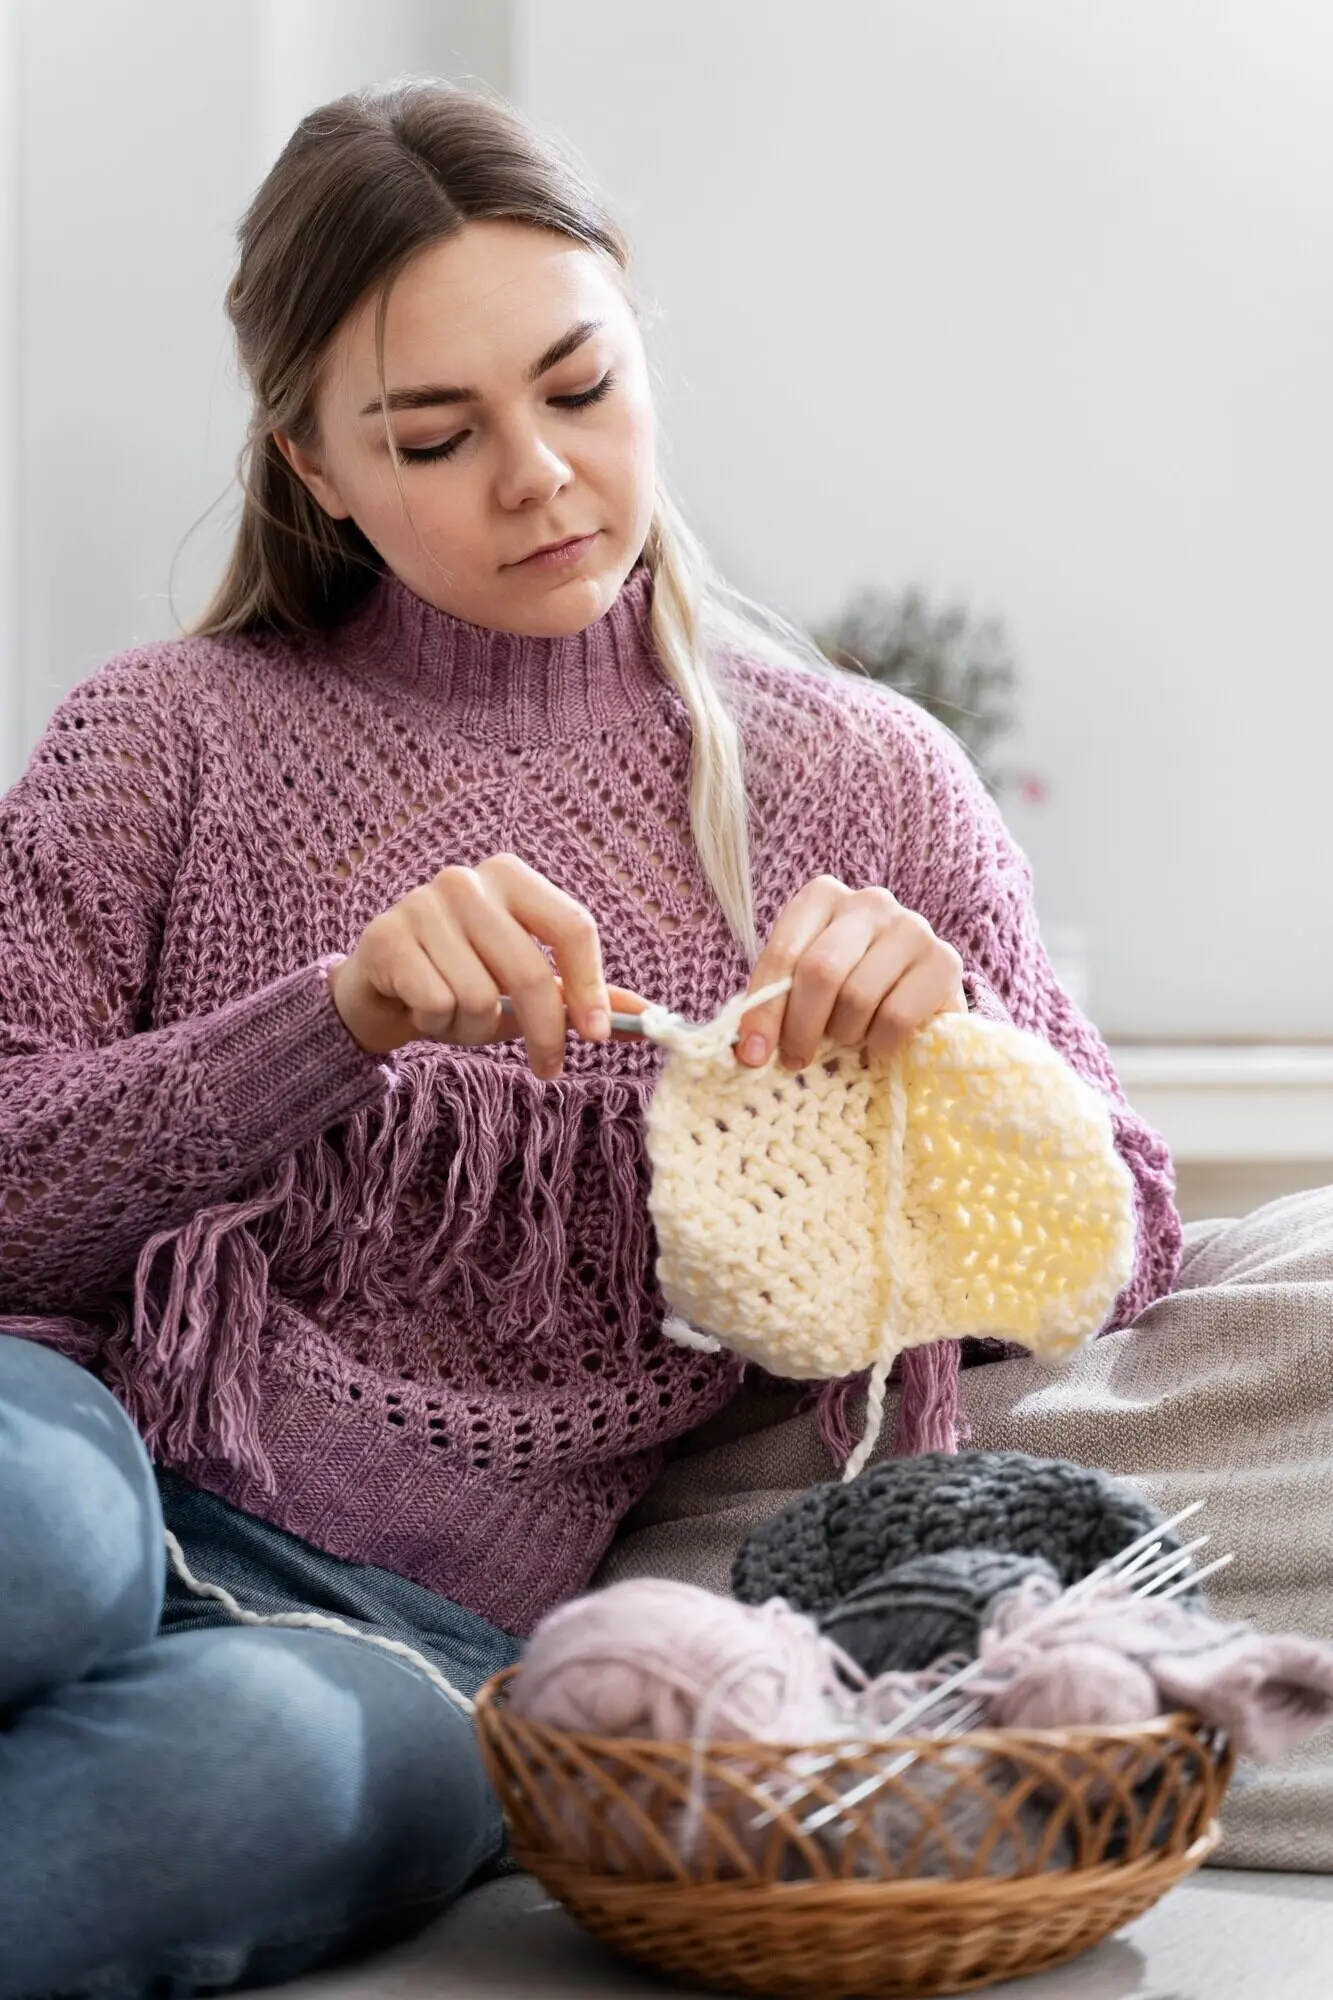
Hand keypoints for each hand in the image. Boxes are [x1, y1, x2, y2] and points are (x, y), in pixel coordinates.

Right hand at [328, 852, 612, 1075]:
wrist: (379, 986)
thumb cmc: (461, 980)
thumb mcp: (524, 986)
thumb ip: (580, 994)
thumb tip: (645, 1016)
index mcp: (512, 877)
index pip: (572, 926)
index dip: (591, 985)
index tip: (597, 1035)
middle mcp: (467, 881)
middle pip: (529, 972)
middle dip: (544, 1032)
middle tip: (548, 1067)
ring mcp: (422, 904)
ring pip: (479, 997)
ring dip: (475, 1028)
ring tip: (458, 1016)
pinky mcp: (387, 937)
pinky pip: (437, 1003)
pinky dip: (436, 1023)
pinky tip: (423, 1008)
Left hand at [737, 875, 966, 1070]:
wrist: (919, 993)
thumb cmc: (848, 987)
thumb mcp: (804, 984)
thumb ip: (775, 1000)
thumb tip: (748, 1051)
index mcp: (823, 896)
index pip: (784, 953)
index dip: (764, 1010)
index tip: (752, 1055)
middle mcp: (870, 902)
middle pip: (821, 970)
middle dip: (801, 1026)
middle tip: (796, 1059)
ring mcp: (912, 928)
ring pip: (859, 996)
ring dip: (845, 1034)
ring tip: (847, 1040)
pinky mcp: (945, 961)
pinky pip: (897, 1016)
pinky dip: (881, 1043)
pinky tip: (879, 1043)